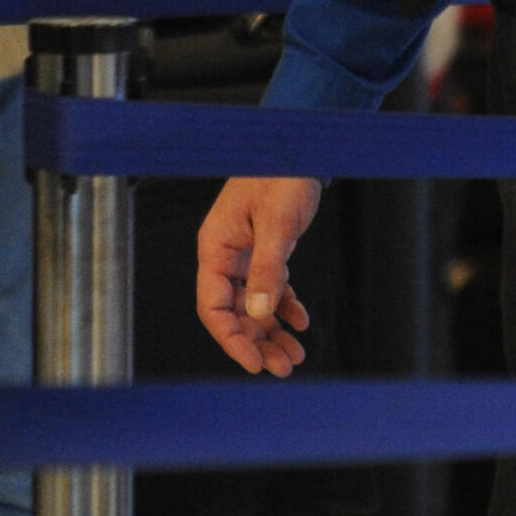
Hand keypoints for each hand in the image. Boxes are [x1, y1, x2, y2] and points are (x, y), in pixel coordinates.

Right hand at [198, 176, 322, 375]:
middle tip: (283, 368)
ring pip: (253, 307)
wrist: (298, 148)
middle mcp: (226, 257)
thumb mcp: (276, 222)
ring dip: (272, 333)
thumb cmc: (281, 174)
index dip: (231, 339)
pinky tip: (301, 323)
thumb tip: (260, 313)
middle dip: (257, 344)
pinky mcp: (265, 252)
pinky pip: (270, 290)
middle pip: (234, 314)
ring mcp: (244, 256)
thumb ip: (267, 267)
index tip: (254, 363)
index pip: (214, 307)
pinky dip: (285, 308)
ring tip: (294, 357)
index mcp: (216, 248)